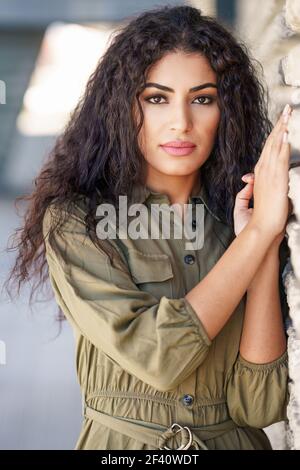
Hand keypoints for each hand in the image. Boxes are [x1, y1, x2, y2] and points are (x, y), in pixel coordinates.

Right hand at [234, 104, 292, 239]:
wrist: (261, 227)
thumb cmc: (262, 215)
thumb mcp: (260, 197)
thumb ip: (258, 186)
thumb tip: (257, 180)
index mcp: (261, 174)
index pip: (268, 149)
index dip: (274, 134)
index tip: (280, 122)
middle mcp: (264, 170)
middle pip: (271, 142)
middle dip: (279, 124)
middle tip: (285, 109)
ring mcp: (269, 173)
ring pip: (276, 145)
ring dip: (282, 128)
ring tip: (287, 114)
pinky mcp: (276, 178)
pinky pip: (280, 157)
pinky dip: (282, 144)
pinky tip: (286, 133)